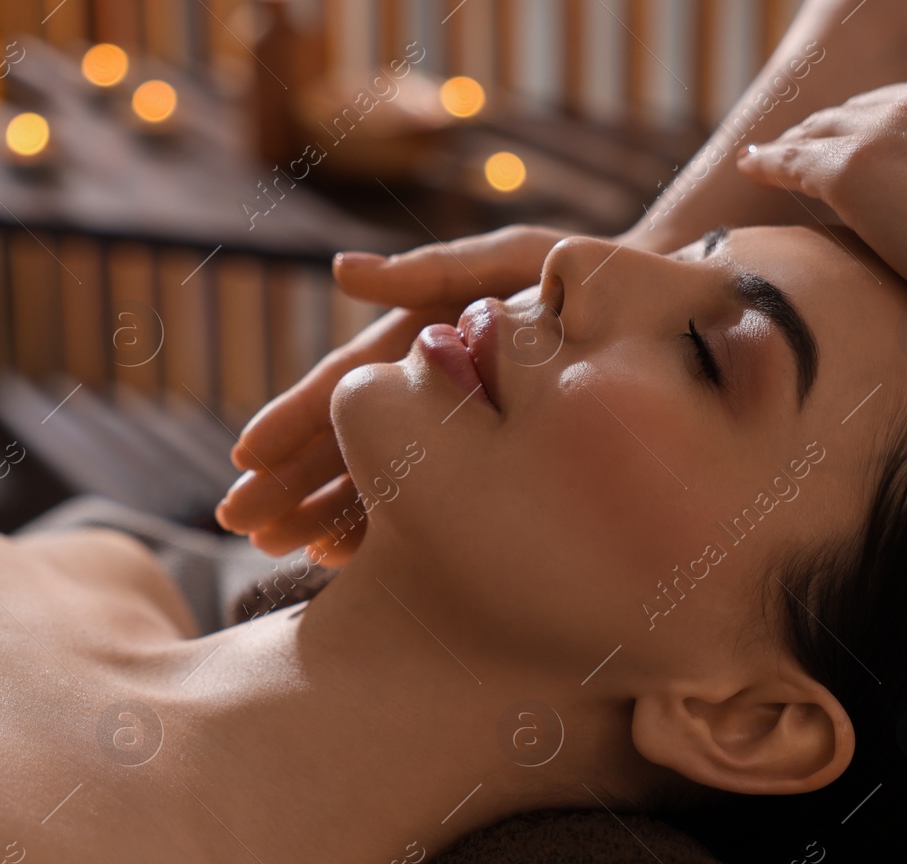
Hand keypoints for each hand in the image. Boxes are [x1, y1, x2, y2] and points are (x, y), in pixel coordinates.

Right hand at [216, 224, 568, 564]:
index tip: (246, 458)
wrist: (666, 320)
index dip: (293, 422)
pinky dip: (378, 531)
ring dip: (320, 513)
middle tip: (240, 524)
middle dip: (289, 483)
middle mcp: (429, 391)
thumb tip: (344, 273)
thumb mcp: (517, 260)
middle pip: (344, 442)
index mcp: (423, 341)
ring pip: (375, 480)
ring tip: (276, 548)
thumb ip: (437, 270)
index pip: (342, 388)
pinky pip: (423, 506)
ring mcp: (455, 434)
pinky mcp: (487, 470)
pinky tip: (339, 560)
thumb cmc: (588, 282)